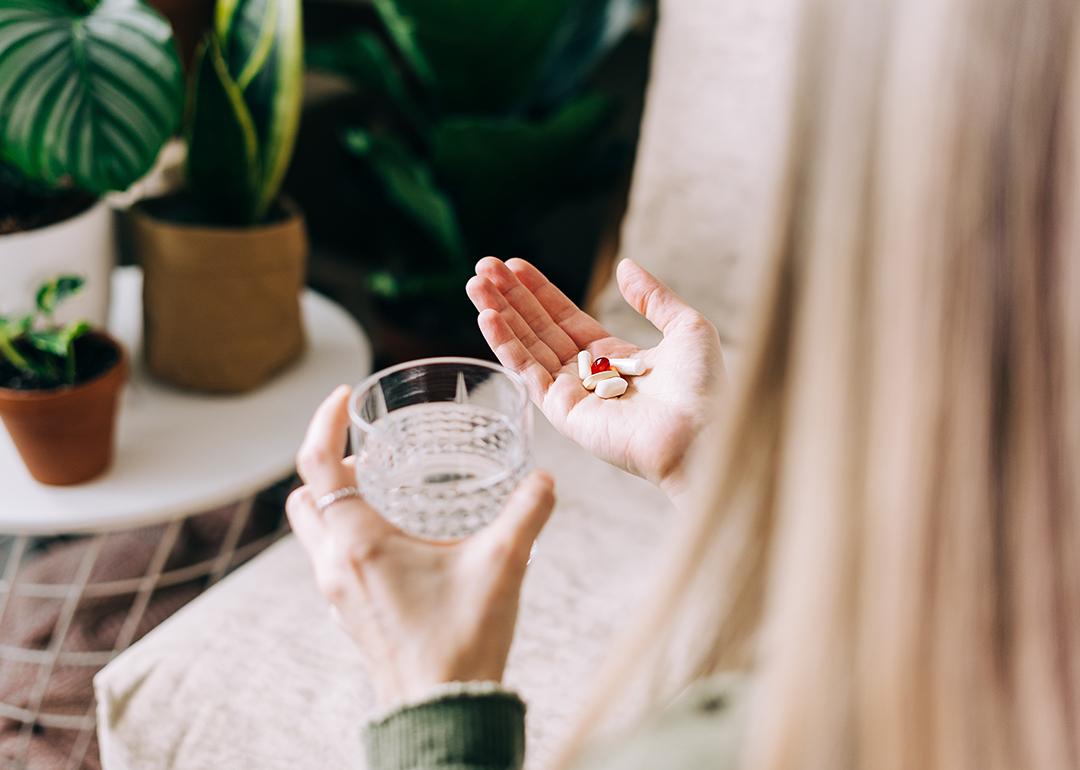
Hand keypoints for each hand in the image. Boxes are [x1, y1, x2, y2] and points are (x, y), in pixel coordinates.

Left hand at [287, 387, 555, 705]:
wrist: (442, 714)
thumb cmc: (461, 642)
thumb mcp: (503, 566)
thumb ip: (527, 513)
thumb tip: (545, 479)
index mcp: (359, 542)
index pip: (317, 464)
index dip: (324, 421)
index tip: (344, 396)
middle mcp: (335, 563)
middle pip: (304, 495)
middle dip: (327, 461)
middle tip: (366, 444)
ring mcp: (336, 592)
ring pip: (313, 528)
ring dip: (333, 498)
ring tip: (379, 483)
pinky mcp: (349, 611)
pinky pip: (330, 556)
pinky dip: (345, 530)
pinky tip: (394, 535)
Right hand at [466, 257, 723, 495]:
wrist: (702, 434)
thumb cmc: (704, 389)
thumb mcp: (687, 327)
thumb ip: (653, 297)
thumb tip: (625, 266)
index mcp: (615, 358)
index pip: (565, 318)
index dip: (539, 292)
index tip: (514, 266)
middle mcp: (589, 376)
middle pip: (539, 329)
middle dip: (511, 298)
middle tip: (483, 267)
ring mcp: (573, 395)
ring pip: (527, 348)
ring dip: (499, 316)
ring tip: (475, 284)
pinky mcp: (563, 413)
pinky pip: (528, 373)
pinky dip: (506, 345)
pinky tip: (487, 317)